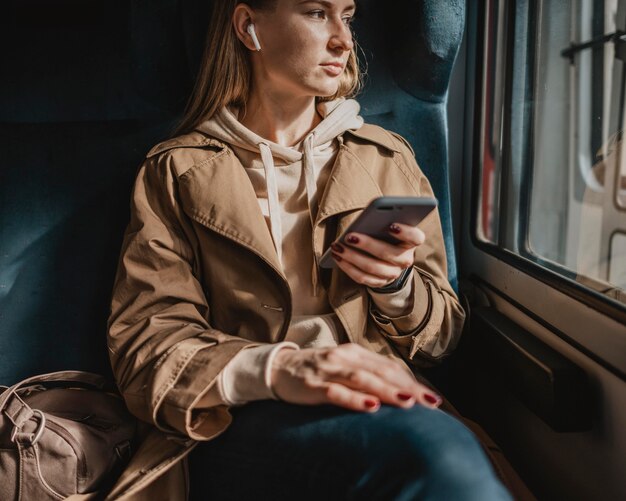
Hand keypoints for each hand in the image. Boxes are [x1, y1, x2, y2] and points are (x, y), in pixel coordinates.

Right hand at [270, 344, 441, 411]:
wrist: (278, 367)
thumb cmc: (317, 371)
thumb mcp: (344, 368)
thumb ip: (368, 376)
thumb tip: (402, 392)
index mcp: (355, 353)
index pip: (389, 367)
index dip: (412, 382)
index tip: (433, 399)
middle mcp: (345, 358)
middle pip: (381, 372)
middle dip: (408, 388)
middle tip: (431, 403)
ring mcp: (328, 370)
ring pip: (362, 380)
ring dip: (387, 391)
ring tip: (408, 402)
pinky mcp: (313, 385)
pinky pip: (336, 392)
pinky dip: (355, 399)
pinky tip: (371, 407)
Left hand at [331, 223, 424, 287]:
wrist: (387, 258)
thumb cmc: (384, 234)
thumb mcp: (387, 225)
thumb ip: (381, 221)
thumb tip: (365, 220)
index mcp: (411, 242)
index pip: (415, 237)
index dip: (405, 232)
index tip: (391, 225)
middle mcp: (405, 259)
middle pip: (389, 254)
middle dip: (367, 245)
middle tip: (349, 236)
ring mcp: (393, 273)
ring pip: (373, 268)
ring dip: (352, 257)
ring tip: (337, 247)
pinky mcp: (380, 282)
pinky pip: (363, 278)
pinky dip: (348, 267)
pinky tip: (337, 257)